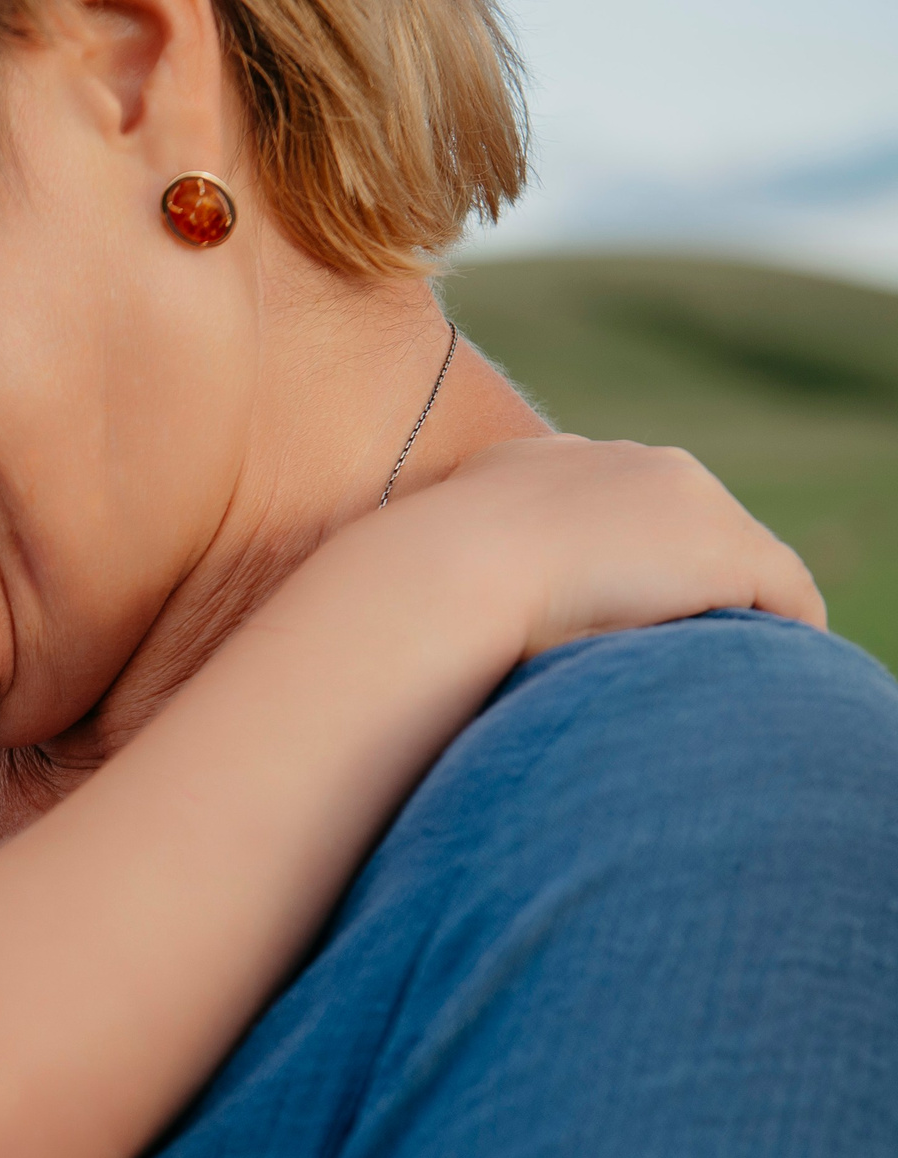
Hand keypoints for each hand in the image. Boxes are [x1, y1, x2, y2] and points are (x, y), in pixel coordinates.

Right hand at [367, 435, 824, 660]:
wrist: (442, 577)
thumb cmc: (396, 600)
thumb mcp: (402, 585)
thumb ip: (425, 592)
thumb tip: (389, 641)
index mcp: (525, 465)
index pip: (587, 505)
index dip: (595, 563)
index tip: (590, 615)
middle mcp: (611, 463)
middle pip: (672, 523)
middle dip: (671, 582)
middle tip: (657, 651)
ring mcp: (677, 499)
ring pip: (729, 559)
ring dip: (720, 612)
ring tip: (709, 674)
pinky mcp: (726, 548)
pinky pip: (783, 596)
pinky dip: (780, 635)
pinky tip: (760, 681)